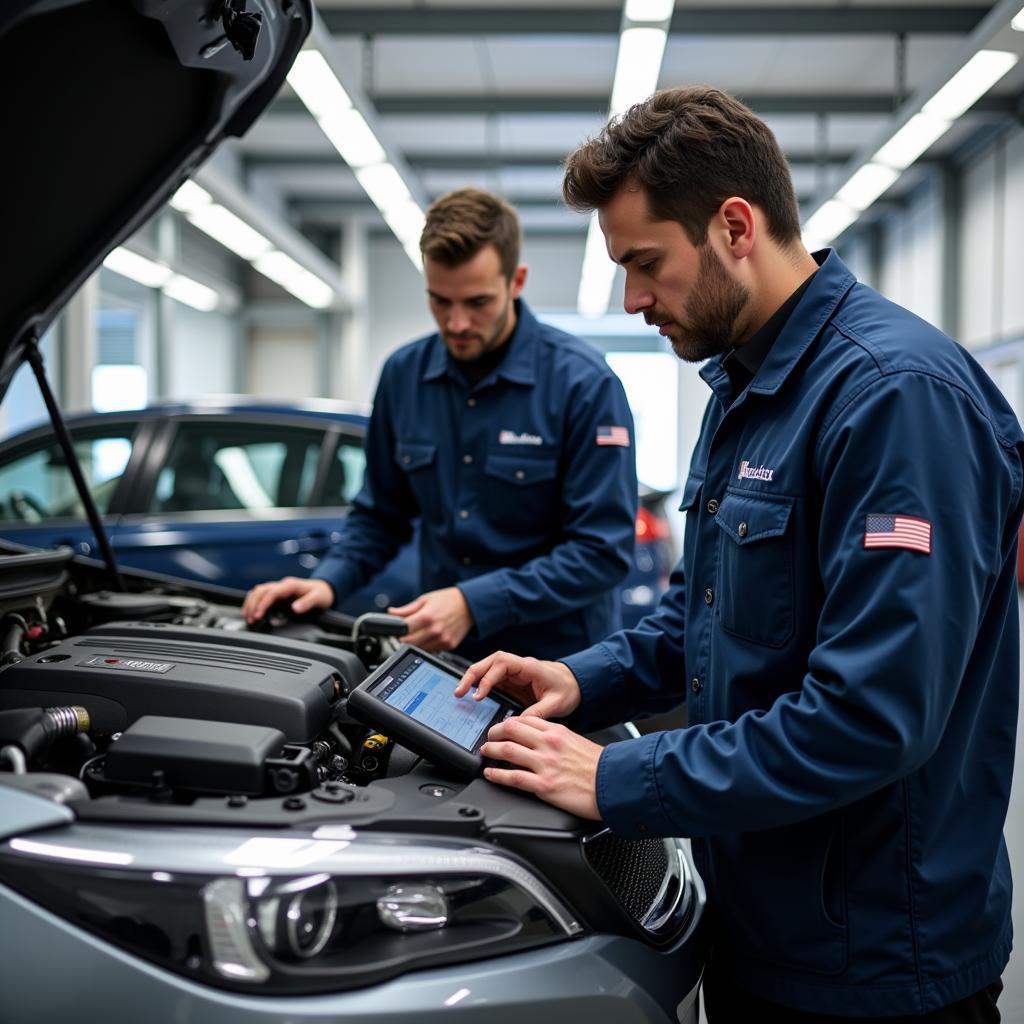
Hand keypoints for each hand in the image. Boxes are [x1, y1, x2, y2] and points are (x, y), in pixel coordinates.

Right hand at [242, 577, 333, 623]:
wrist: (325, 589)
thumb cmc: (322, 594)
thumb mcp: (319, 598)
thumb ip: (307, 603)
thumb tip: (295, 608)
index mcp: (291, 585)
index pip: (272, 592)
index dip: (263, 603)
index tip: (258, 615)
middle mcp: (283, 585)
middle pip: (261, 590)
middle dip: (253, 604)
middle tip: (251, 619)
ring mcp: (279, 588)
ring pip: (259, 591)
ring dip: (251, 603)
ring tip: (248, 617)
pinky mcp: (278, 593)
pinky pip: (262, 594)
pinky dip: (254, 602)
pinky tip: (252, 611)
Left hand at [389, 587, 472, 650]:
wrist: (470, 605)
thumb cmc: (447, 600)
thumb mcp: (425, 600)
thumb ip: (406, 609)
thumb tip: (391, 613)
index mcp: (426, 617)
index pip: (403, 631)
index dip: (396, 631)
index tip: (396, 629)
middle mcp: (434, 630)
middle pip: (409, 643)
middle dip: (404, 638)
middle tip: (406, 632)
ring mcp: (442, 640)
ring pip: (419, 649)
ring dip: (415, 643)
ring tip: (420, 632)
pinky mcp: (449, 646)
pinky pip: (431, 650)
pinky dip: (427, 645)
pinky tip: (431, 636)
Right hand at [454, 652, 580, 719]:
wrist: (576, 684)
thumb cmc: (568, 689)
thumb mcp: (556, 703)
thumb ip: (537, 712)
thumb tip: (517, 724)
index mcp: (529, 667)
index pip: (501, 664)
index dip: (488, 678)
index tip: (479, 695)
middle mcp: (518, 666)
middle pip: (489, 662)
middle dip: (472, 675)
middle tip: (459, 691)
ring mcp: (514, 672)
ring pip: (487, 668)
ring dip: (472, 678)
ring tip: (459, 693)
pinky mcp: (512, 680)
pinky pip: (491, 678)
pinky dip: (479, 684)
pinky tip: (471, 695)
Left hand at [480, 716, 601, 818]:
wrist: (614, 785)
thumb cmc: (599, 767)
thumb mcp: (577, 742)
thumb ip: (557, 739)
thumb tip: (540, 740)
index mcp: (557, 731)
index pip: (525, 719)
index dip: (508, 721)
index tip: (502, 726)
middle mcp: (548, 744)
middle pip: (511, 730)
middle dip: (494, 732)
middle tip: (488, 736)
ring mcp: (545, 764)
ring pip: (507, 750)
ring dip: (491, 750)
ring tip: (485, 752)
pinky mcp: (544, 785)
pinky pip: (512, 777)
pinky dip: (497, 774)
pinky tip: (490, 773)